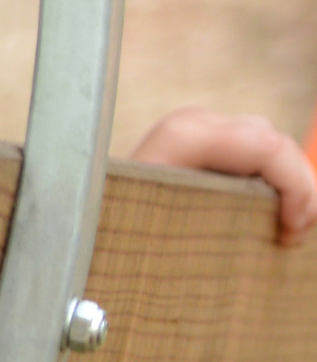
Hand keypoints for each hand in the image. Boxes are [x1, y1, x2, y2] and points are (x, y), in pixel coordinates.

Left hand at [127, 105, 316, 244]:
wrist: (68, 228)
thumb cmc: (111, 235)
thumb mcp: (161, 230)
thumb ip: (224, 212)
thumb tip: (285, 222)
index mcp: (184, 137)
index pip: (269, 147)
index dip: (297, 188)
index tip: (289, 234)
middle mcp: (192, 123)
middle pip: (274, 143)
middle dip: (299, 188)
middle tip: (292, 237)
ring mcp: (195, 129)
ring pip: (268, 146)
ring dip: (288, 185)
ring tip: (285, 230)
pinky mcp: (198, 144)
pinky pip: (252, 152)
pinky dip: (271, 180)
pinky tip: (273, 214)